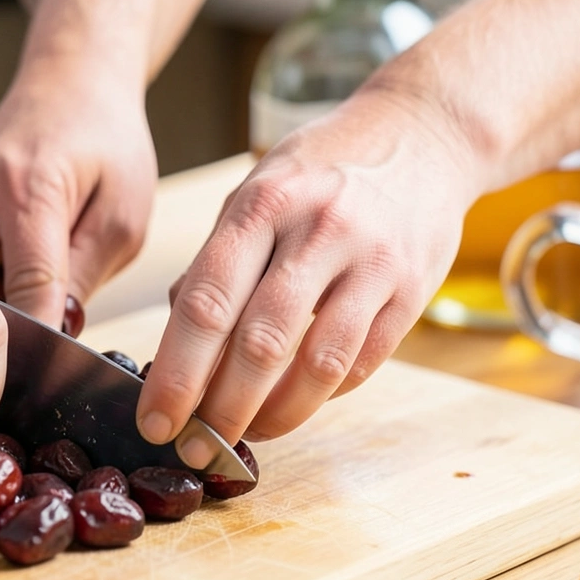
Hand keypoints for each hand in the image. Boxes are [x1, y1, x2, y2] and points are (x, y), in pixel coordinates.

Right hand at [0, 66, 156, 327]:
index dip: (49, 343)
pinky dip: (2, 295)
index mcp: (24, 191)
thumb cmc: (103, 137)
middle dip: (20, 336)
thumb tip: (58, 339)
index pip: (29, 293)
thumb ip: (86, 276)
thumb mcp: (120, 213)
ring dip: (9, 316)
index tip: (60, 379)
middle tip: (57, 351)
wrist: (67, 83)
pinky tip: (33, 282)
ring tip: (47, 302)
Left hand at [136, 92, 481, 464]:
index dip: (176, 373)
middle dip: (219, 409)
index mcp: (262, 204)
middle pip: (259, 343)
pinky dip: (322, 395)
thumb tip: (176, 338)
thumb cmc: (323, 167)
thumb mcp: (257, 188)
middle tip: (193, 446)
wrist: (424, 132)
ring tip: (245, 436)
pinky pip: (361, 362)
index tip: (155, 419)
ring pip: (317, 365)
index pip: (206, 303)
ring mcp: (372, 261)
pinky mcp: (413, 290)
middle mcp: (318, 230)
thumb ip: (217, 261)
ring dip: (275, 416)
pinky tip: (295, 404)